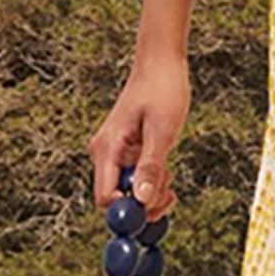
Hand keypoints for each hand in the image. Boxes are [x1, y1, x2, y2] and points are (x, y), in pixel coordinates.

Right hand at [89, 53, 190, 221]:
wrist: (162, 63)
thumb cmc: (162, 90)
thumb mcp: (162, 131)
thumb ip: (151, 167)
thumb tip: (142, 201)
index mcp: (107, 149)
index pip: (105, 198)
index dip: (128, 211)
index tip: (155, 207)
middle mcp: (104, 154)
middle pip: (117, 199)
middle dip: (144, 202)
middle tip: (170, 190)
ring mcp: (114, 153)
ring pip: (128, 190)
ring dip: (150, 191)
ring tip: (169, 172)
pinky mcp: (125, 152)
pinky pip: (134, 179)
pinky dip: (151, 181)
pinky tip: (165, 169)